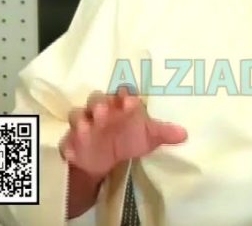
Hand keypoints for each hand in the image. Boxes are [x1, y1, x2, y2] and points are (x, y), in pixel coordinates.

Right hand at [59, 87, 187, 180]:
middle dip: (99, 104)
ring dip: (82, 121)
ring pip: (78, 115)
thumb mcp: (148, 137)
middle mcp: (101, 110)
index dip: (125, 94)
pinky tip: (73, 152)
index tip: (131, 100)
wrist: (106, 159)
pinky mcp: (71, 142)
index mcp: (120, 104)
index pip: (121, 93)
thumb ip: (163, 133)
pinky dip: (69, 146)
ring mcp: (84, 125)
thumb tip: (184, 134)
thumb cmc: (129, 138)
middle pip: (96, 99)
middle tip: (105, 112)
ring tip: (88, 129)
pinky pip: (66, 142)